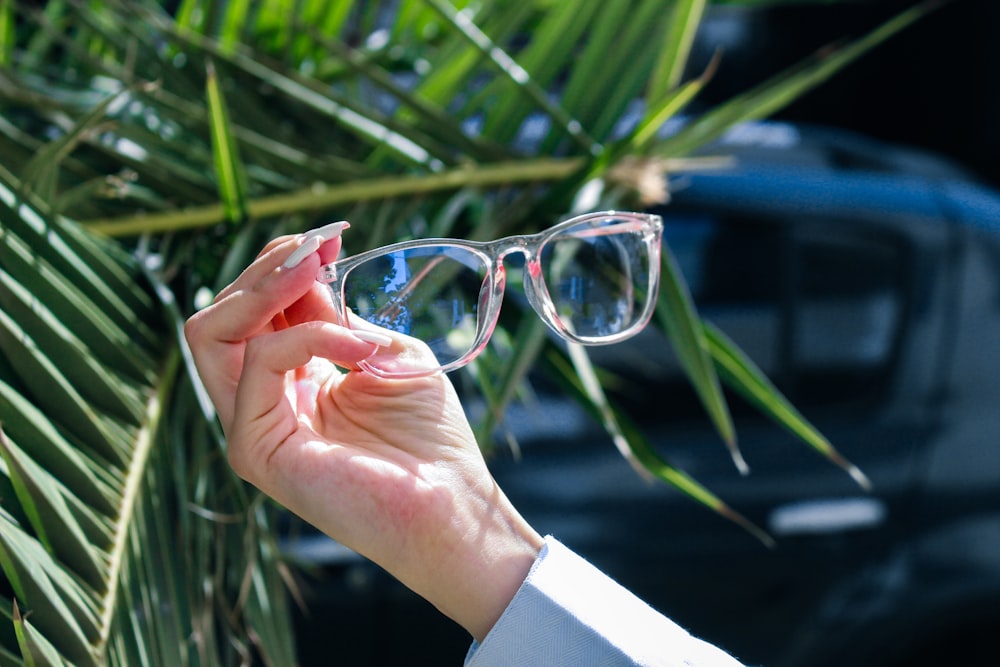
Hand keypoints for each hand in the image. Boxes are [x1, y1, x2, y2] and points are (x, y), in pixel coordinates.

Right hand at [183, 226, 542, 640]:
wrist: (450, 501)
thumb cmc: (428, 435)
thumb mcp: (382, 352)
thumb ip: (334, 317)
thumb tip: (303, 264)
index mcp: (288, 380)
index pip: (257, 310)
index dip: (285, 264)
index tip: (329, 239)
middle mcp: (261, 401)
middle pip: (220, 316)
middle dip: (264, 268)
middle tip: (315, 247)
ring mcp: (251, 427)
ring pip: (210, 333)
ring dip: (263, 287)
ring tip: (314, 269)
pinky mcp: (255, 449)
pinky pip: (258, 364)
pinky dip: (307, 337)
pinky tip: (356, 346)